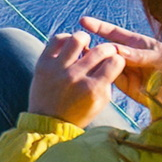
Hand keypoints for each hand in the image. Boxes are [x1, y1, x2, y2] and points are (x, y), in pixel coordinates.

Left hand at [31, 16, 161, 125]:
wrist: (47, 123)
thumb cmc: (79, 113)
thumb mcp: (100, 102)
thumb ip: (108, 81)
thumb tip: (112, 59)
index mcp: (92, 89)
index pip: (115, 62)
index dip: (118, 59)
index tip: (114, 61)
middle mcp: (75, 77)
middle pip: (100, 50)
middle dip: (108, 48)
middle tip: (105, 51)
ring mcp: (58, 69)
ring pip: (77, 39)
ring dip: (85, 39)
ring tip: (85, 45)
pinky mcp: (43, 64)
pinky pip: (56, 40)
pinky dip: (65, 38)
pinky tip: (69, 45)